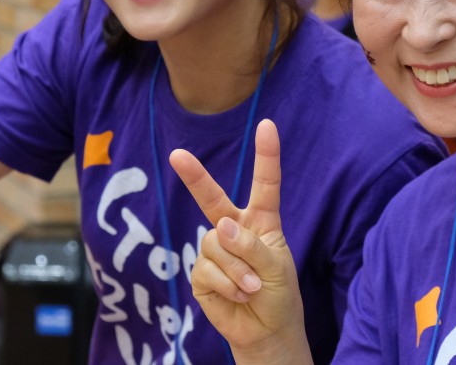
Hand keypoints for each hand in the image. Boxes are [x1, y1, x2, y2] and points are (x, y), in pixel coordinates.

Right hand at [169, 119, 311, 363]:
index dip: (266, 155)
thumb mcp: (278, 268)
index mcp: (260, 220)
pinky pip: (207, 269)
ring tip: (252, 287)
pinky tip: (238, 295)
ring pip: (216, 244)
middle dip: (195, 177)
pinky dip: (227, 284)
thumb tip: (220, 226)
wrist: (266, 330)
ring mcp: (214, 249)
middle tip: (177, 156)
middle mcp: (234, 228)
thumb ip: (252, 246)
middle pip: (212, 198)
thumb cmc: (278, 294)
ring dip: (238, 270)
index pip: (265, 184)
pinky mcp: (200, 273)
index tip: (267, 125)